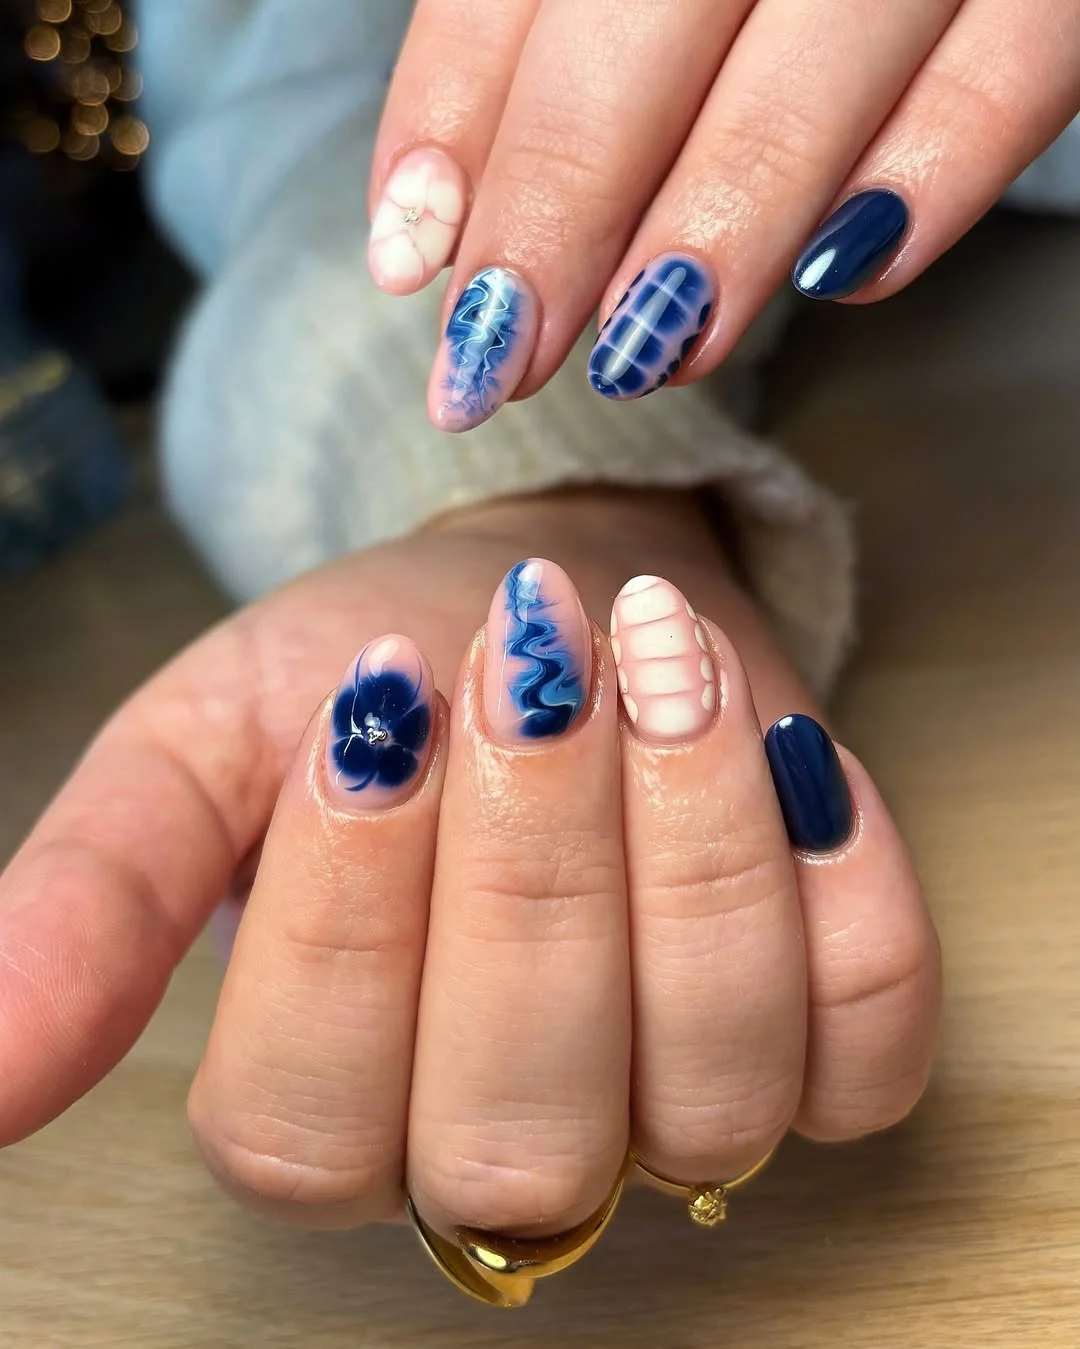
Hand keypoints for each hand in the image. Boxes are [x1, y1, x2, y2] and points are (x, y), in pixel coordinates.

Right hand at [0, 485, 938, 1234]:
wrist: (545, 605)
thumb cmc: (371, 675)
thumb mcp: (210, 747)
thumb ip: (103, 890)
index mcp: (335, 1100)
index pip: (310, 1120)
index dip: (342, 920)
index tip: (370, 707)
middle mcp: (512, 1142)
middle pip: (517, 1126)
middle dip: (527, 868)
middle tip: (522, 663)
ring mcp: (684, 1108)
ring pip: (714, 1085)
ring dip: (689, 849)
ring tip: (653, 657)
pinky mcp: (826, 1043)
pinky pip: (872, 1038)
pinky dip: (841, 885)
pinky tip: (783, 747)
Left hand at [368, 0, 1079, 428]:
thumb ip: (514, 48)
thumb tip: (420, 238)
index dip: (452, 123)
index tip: (409, 265)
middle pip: (646, 21)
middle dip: (559, 210)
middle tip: (500, 357)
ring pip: (821, 55)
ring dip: (718, 228)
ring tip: (639, 356)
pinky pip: (1014, 71)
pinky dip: (930, 181)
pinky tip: (841, 279)